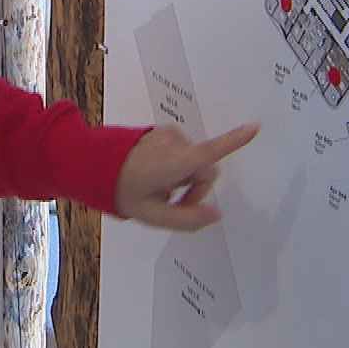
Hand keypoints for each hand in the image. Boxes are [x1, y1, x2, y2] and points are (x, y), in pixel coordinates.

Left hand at [113, 123, 258, 231]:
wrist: (94, 165)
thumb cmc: (122, 190)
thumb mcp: (153, 216)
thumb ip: (188, 220)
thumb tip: (216, 215)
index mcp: (174, 162)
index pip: (211, 152)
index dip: (235, 140)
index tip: (254, 127)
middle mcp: (175, 143)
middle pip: (205, 169)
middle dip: (196, 188)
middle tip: (172, 202)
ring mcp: (169, 135)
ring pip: (194, 161)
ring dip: (184, 177)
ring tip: (158, 187)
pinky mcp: (164, 132)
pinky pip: (182, 152)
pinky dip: (176, 165)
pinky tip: (155, 173)